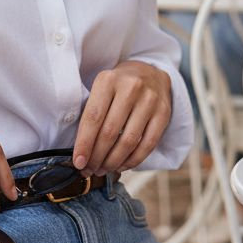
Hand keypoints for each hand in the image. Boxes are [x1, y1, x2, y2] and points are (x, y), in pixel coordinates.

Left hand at [73, 60, 171, 175]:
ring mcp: (150, 100)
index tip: (78, 162)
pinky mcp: (164, 113)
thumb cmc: (117, 86)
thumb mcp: (101, 88)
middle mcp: (130, 88)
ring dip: (113, 161)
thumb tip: (81, 152)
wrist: (150, 72)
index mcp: (108, 80)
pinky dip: (132, 160)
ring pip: (128, 141)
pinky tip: (121, 165)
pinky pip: (147, 145)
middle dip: (97, 157)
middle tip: (89, 169)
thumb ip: (91, 113)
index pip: (93, 117)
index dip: (84, 143)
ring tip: (103, 169)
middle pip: (110, 132)